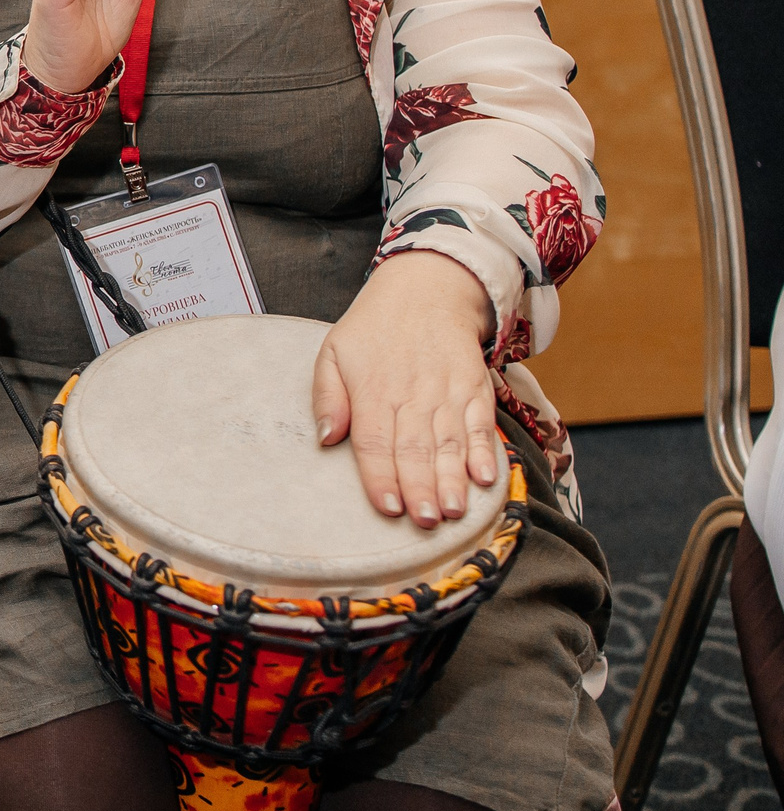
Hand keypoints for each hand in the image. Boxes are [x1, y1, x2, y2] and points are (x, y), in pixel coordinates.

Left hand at [313, 252, 500, 527]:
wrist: (427, 289)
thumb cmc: (373, 328)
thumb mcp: (333, 352)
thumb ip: (328, 397)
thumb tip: (326, 438)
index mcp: (373, 390)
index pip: (374, 442)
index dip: (381, 477)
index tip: (387, 508)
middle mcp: (411, 395)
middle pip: (415, 449)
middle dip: (420, 489)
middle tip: (425, 522)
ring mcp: (447, 392)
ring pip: (450, 443)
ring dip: (452, 480)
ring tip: (454, 511)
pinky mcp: (475, 388)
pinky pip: (481, 424)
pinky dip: (484, 452)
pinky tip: (485, 477)